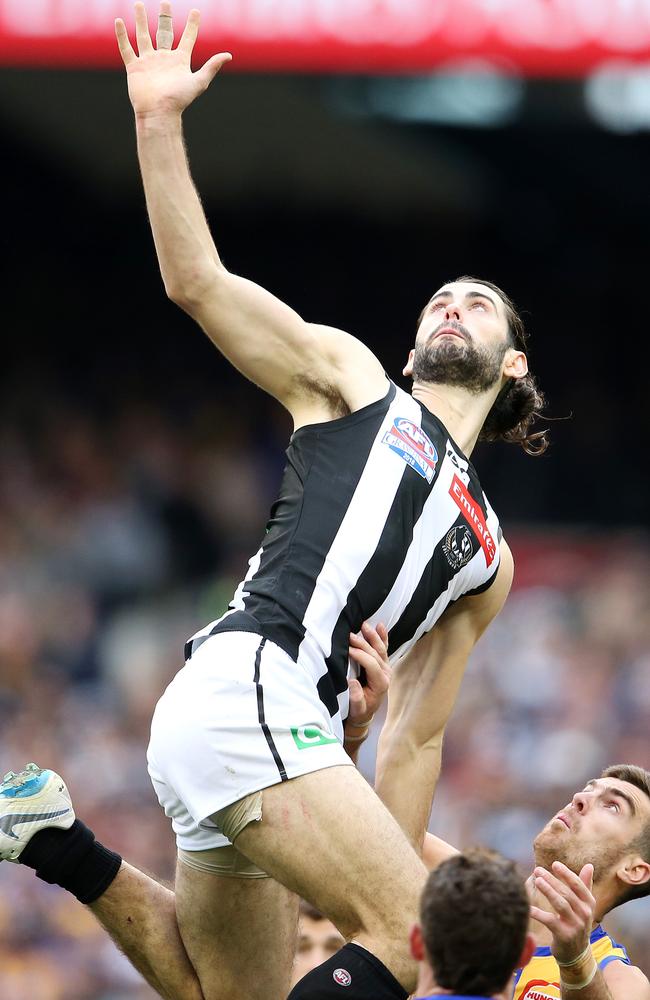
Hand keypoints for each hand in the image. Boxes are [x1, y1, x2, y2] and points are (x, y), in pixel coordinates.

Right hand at [115, 2, 231, 117]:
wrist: (159, 112)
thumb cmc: (179, 100)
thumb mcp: (199, 82)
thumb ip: (212, 67)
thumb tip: (228, 55)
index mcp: (180, 61)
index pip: (188, 38)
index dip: (193, 25)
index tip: (196, 11)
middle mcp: (164, 59)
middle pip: (164, 32)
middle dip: (164, 17)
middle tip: (165, 3)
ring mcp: (148, 62)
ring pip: (143, 36)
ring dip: (141, 20)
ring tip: (138, 4)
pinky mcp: (135, 67)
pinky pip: (126, 48)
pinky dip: (122, 35)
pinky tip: (119, 21)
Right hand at [346, 622, 389, 728]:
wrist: (365, 712)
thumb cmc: (360, 710)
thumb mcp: (356, 708)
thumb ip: (356, 698)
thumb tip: (352, 682)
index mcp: (381, 683)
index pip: (372, 664)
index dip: (360, 656)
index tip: (348, 649)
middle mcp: (386, 673)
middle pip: (375, 654)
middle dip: (363, 643)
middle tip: (350, 635)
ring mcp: (386, 667)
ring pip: (381, 648)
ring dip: (372, 636)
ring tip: (364, 625)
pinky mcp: (382, 664)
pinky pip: (383, 648)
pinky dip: (382, 636)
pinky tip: (380, 626)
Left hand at [530, 861, 595, 964]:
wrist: (577, 953)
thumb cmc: (577, 923)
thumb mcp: (584, 905)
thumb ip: (585, 885)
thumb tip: (589, 865)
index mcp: (589, 903)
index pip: (578, 885)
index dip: (566, 874)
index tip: (554, 864)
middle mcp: (585, 914)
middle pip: (567, 893)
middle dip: (552, 880)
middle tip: (538, 870)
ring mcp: (575, 925)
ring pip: (560, 904)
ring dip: (548, 891)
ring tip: (537, 881)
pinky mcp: (564, 935)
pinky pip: (549, 920)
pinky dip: (538, 913)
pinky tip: (528, 907)